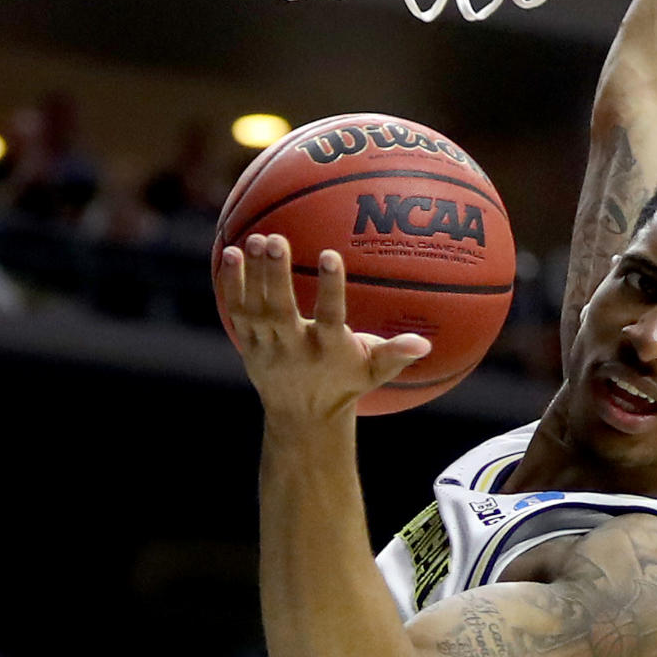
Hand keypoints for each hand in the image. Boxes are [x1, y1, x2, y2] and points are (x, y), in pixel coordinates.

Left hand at [220, 234, 430, 425]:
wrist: (301, 417)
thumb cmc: (345, 383)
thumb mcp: (374, 371)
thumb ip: (397, 354)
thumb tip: (425, 343)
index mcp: (328, 350)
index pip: (330, 316)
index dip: (329, 287)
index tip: (329, 254)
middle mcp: (294, 349)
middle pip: (281, 311)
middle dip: (276, 276)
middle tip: (277, 239)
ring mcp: (267, 347)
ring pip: (255, 310)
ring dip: (252, 275)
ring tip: (257, 239)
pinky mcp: (248, 344)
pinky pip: (236, 312)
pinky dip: (231, 286)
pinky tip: (231, 254)